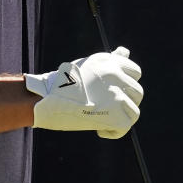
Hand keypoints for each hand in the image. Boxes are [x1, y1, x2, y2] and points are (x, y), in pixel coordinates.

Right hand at [25, 46, 143, 138]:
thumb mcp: (89, 64)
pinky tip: (101, 129)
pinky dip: (114, 131)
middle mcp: (116, 77)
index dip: (126, 83)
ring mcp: (117, 97)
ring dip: (121, 116)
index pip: (135, 71)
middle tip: (107, 106)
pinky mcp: (114, 116)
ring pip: (134, 110)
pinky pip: (125, 127)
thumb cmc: (65, 81)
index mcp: (111, 63)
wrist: (45, 99)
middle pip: (137, 91)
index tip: (113, 91)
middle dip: (125, 100)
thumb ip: (111, 60)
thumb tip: (125, 51)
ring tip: (105, 117)